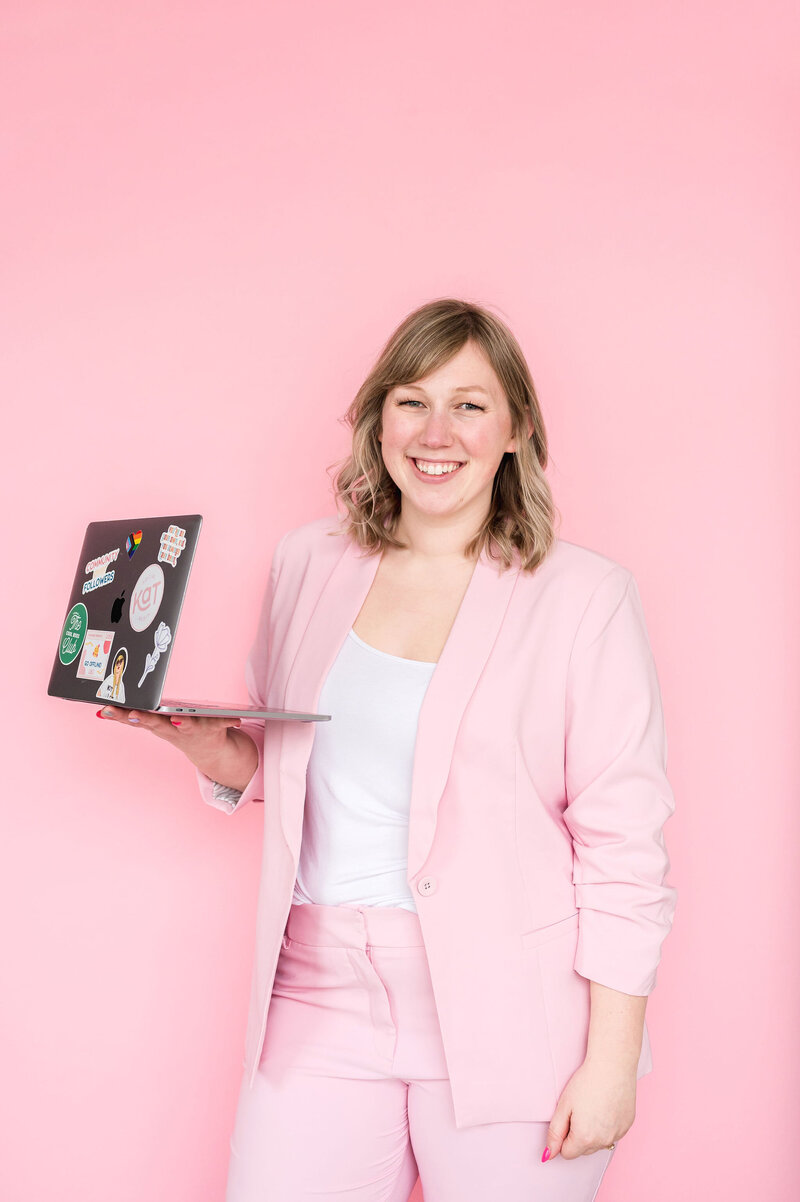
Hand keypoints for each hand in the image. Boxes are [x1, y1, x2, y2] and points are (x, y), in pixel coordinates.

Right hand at [96, 704, 239, 747]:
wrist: (210, 751)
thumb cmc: (178, 729)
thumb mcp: (154, 724)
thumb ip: (128, 717)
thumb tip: (101, 710)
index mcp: (158, 724)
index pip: (135, 717)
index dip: (121, 714)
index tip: (107, 708)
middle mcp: (172, 728)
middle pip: (156, 723)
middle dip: (145, 718)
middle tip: (134, 713)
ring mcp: (192, 730)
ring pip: (186, 725)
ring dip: (183, 722)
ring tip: (178, 719)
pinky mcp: (213, 729)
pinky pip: (221, 724)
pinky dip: (229, 722)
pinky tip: (237, 720)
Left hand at [543, 1057, 635, 1161]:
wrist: (612, 1065)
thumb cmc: (587, 1082)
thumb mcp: (563, 1106)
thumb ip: (555, 1133)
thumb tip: (549, 1154)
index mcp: (584, 1138)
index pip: (567, 1153)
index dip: (563, 1137)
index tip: (567, 1118)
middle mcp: (603, 1141)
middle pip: (584, 1149)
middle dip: (578, 1135)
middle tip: (580, 1109)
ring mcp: (618, 1134)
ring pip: (599, 1142)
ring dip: (594, 1132)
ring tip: (593, 1106)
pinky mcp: (628, 1125)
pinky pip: (613, 1134)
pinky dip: (607, 1125)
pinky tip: (606, 1106)